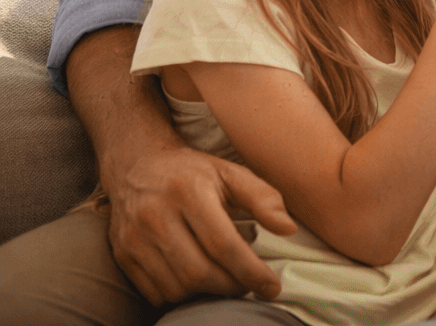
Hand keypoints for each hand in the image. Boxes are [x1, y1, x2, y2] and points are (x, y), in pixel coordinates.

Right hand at [103, 144, 295, 304]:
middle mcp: (156, 215)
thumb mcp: (231, 173)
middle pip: (198, 271)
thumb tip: (289, 228)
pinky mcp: (122, 254)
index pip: (224, 244)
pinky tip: (197, 280)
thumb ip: (263, 197)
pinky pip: (154, 291)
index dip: (251, 272)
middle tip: (249, 285)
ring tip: (225, 280)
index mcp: (188, 191)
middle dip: (231, 286)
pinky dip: (180, 294)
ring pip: (176, 286)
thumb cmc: (193, 171)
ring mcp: (134, 238)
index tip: (272, 288)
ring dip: (206, 293)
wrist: (136, 165)